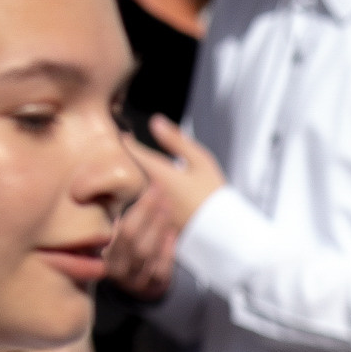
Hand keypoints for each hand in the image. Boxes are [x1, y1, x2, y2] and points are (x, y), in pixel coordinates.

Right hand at [101, 162, 183, 300]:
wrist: (139, 284)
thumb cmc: (128, 246)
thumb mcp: (116, 224)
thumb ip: (113, 200)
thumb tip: (123, 148)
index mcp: (101, 248)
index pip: (112, 225)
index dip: (134, 206)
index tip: (149, 186)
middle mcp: (113, 265)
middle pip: (130, 237)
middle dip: (147, 212)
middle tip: (160, 192)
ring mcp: (132, 279)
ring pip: (144, 253)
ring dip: (158, 227)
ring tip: (167, 208)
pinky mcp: (150, 287)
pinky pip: (159, 269)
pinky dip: (166, 250)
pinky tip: (172, 234)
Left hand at [136, 116, 228, 232]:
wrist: (225, 229)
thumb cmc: (214, 193)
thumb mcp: (201, 161)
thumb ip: (176, 140)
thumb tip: (154, 121)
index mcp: (159, 174)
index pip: (133, 153)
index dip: (127, 143)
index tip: (125, 137)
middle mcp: (150, 193)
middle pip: (131, 173)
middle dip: (131, 163)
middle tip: (131, 154)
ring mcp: (151, 211)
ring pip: (135, 191)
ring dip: (138, 182)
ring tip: (145, 177)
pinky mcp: (156, 225)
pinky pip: (144, 209)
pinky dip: (146, 201)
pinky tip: (157, 199)